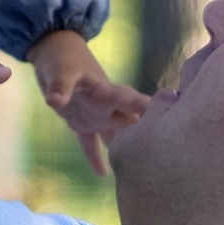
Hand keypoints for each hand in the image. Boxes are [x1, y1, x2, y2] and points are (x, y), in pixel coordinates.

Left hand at [31, 28, 150, 178]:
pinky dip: (95, 157)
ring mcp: (95, 115)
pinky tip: (103, 175)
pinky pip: (90, 143)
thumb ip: (59, 87)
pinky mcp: (80, 121)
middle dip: (146, 139)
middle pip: (130, 124)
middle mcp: (106, 106)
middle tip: (163, 159)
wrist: (52, 49)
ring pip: (115, 136)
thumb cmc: (61, 57)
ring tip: (141, 173)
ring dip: (125, 150)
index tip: (171, 121)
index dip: (149, 112)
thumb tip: (53, 102)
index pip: (131, 103)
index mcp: (106, 92)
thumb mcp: (60, 71)